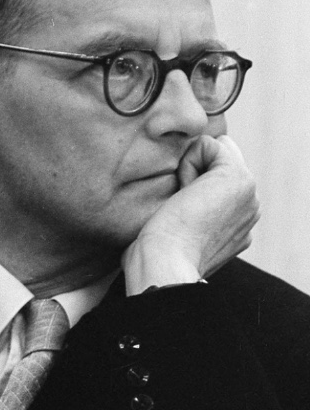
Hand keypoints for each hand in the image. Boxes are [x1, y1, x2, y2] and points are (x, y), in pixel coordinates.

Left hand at [122, 135, 259, 294]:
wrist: (164, 264)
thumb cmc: (159, 254)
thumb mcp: (178, 231)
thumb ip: (191, 208)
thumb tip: (179, 193)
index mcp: (239, 224)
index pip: (217, 178)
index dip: (191, 184)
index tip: (181, 219)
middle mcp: (249, 208)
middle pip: (217, 160)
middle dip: (193, 175)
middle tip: (182, 212)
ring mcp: (249, 194)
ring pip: (213, 152)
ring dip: (190, 172)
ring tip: (184, 205)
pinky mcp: (238, 177)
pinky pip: (207, 145)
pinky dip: (188, 163)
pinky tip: (185, 193)